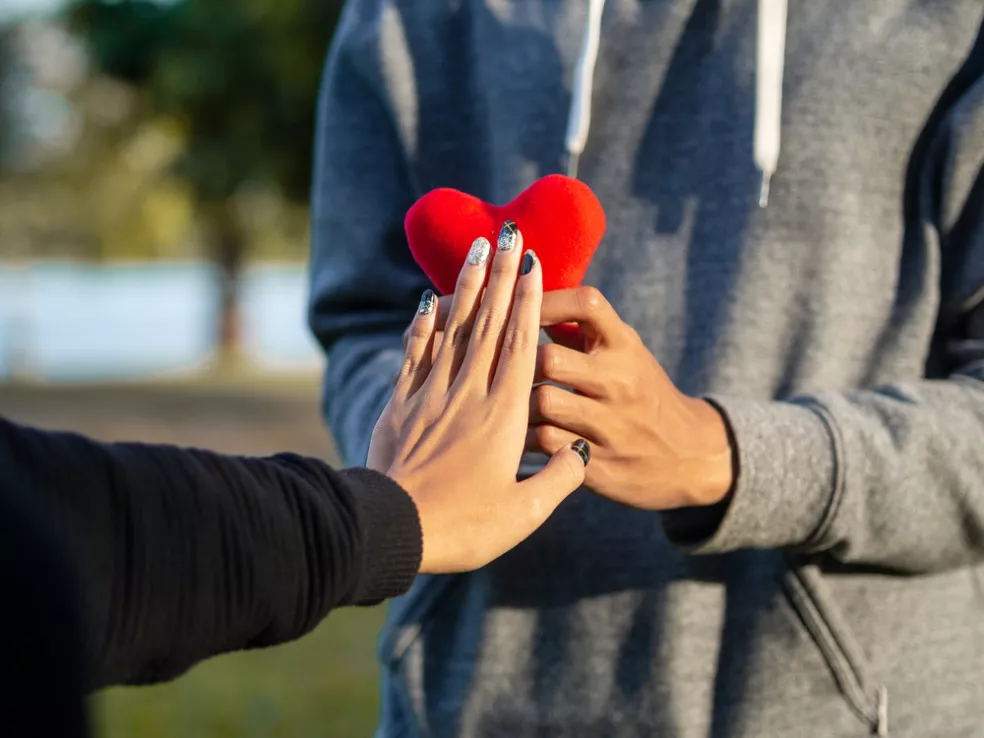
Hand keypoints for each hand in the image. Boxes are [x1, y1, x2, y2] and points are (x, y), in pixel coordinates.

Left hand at [368, 227, 589, 573]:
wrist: (391, 532)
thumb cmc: (464, 528)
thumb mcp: (524, 514)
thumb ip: (559, 479)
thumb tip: (579, 452)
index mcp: (504, 415)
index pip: (522, 344)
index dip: (529, 301)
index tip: (534, 264)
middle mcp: (468, 394)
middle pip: (489, 323)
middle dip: (501, 275)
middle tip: (510, 234)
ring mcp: (432, 395)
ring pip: (454, 328)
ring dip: (467, 285)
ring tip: (477, 249)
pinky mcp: (402, 405)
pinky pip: (416, 352)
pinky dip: (423, 322)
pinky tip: (427, 299)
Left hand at [527, 286, 732, 510]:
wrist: (690, 456)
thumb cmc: (640, 394)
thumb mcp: (624, 355)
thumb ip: (577, 333)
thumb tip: (527, 301)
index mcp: (626, 347)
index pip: (587, 303)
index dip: (549, 300)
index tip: (523, 308)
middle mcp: (621, 382)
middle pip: (550, 359)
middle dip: (521, 362)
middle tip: (509, 369)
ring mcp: (612, 426)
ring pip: (542, 403)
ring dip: (518, 402)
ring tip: (511, 402)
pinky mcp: (599, 464)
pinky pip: (544, 442)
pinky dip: (524, 435)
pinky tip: (520, 432)